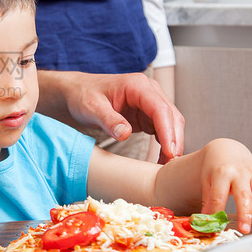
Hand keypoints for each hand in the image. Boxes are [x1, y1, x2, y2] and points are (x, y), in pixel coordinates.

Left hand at [57, 71, 184, 162]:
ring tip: (166, 166)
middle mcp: (149, 92)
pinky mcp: (147, 115)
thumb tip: (125, 134)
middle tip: (170, 164)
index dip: (168, 131)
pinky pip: (162, 130)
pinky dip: (164, 144)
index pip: (160, 109)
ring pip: (170, 124)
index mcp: (138, 86)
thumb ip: (108, 120)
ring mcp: (150, 103)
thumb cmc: (83, 95)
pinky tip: (161, 159)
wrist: (78, 92)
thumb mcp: (92, 107)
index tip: (170, 151)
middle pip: (171, 117)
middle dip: (174, 140)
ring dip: (172, 144)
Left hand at [192, 138, 251, 233]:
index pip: (218, 196)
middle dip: (245, 213)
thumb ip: (208, 199)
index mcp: (221, 173)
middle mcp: (238, 173)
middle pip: (242, 194)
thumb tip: (206, 220)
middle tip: (245, 229)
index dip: (218, 211)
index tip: (217, 226)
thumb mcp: (207, 180)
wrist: (226, 148)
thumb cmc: (215, 168)